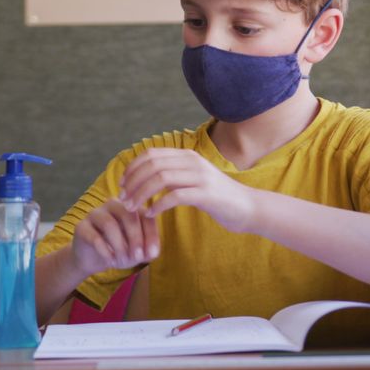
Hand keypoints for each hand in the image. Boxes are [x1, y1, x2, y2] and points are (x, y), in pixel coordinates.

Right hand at [71, 199, 158, 276]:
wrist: (92, 258)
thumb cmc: (119, 250)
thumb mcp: (137, 252)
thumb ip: (147, 251)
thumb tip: (153, 253)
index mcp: (131, 207)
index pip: (145, 215)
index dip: (151, 235)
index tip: (152, 254)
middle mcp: (113, 205)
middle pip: (128, 216)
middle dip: (135, 239)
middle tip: (137, 258)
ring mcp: (95, 213)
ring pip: (110, 225)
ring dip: (119, 246)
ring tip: (122, 261)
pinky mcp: (81, 226)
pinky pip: (94, 237)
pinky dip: (105, 251)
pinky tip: (110, 261)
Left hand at [119, 148, 256, 232]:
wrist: (247, 207)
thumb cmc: (217, 197)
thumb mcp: (194, 179)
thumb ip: (175, 174)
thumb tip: (147, 176)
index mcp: (187, 156)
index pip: (151, 154)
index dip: (132, 168)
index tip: (122, 184)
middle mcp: (193, 162)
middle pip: (152, 165)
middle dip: (133, 182)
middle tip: (123, 199)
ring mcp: (200, 177)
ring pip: (160, 179)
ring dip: (141, 194)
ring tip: (133, 208)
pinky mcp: (206, 194)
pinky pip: (175, 196)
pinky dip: (158, 205)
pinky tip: (150, 214)